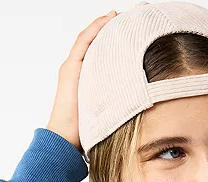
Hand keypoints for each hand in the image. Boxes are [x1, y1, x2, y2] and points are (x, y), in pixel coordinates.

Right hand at [46, 10, 117, 152]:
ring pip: (89, 38)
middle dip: (111, 28)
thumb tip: (142, 103)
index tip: (131, 31)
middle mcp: (78, 69)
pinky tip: (108, 20)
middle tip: (129, 17)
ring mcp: (72, 67)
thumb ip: (117, 102)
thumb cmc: (85, 132)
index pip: (100, 52)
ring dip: (104, 24)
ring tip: (119, 14)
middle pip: (96, 42)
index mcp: (87, 78)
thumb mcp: (107, 112)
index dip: (114, 39)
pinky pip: (84, 42)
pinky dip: (96, 29)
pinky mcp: (70, 68)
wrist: (65, 140)